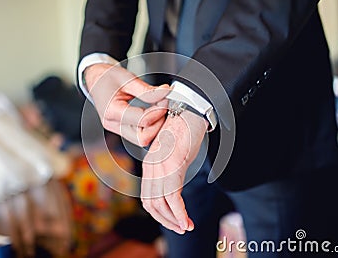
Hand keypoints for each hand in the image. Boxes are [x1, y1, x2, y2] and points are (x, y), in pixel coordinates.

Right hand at [84, 63, 169, 145]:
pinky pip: (139, 135)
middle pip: (143, 138)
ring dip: (155, 127)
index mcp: (112, 111)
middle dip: (158, 124)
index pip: (143, 120)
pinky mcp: (121, 129)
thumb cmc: (107, 77)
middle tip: (163, 107)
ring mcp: (116, 128)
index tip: (165, 98)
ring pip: (142, 140)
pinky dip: (150, 126)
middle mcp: (113, 124)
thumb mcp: (128, 78)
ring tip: (158, 109)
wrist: (95, 78)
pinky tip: (153, 113)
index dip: (159, 110)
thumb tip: (166, 93)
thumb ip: (147, 90)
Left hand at [141, 110, 207, 233]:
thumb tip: (175, 185)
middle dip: (165, 220)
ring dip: (173, 220)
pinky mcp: (173, 165)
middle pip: (151, 204)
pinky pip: (173, 196)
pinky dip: (180, 213)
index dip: (160, 213)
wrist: (190, 109)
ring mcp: (161, 167)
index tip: (173, 221)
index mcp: (150, 165)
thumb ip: (170, 169)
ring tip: (186, 228)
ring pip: (160, 204)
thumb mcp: (173, 152)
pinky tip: (188, 221)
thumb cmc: (184, 130)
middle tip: (180, 229)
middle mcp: (151, 168)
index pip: (148, 197)